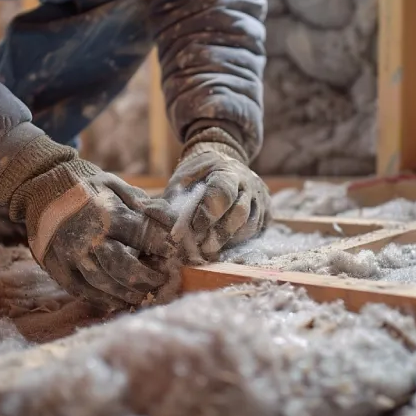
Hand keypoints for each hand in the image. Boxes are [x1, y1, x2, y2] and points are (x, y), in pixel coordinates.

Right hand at [30, 172, 177, 310]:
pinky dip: (102, 300)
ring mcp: (70, 255)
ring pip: (104, 284)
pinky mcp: (57, 267)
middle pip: (124, 267)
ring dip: (128, 293)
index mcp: (107, 213)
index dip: (161, 246)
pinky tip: (117, 301)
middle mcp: (89, 237)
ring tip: (143, 294)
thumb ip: (145, 205)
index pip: (143, 235)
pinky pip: (81, 291)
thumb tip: (172, 222)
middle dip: (147, 278)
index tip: (171, 253)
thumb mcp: (116, 185)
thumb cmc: (86, 187)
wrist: (41, 187)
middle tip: (160, 280)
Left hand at [164, 131, 269, 259]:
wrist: (225, 164)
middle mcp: (249, 184)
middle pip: (240, 212)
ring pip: (250, 225)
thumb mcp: (182, 181)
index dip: (208, 213)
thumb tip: (150, 214)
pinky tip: (223, 247)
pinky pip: (257, 232)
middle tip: (203, 248)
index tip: (193, 228)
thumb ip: (171, 200)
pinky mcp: (266, 214)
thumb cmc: (198, 176)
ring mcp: (261, 199)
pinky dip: (240, 242)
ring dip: (230, 241)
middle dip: (220, 233)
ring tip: (210, 251)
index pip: (222, 192)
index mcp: (227, 170)